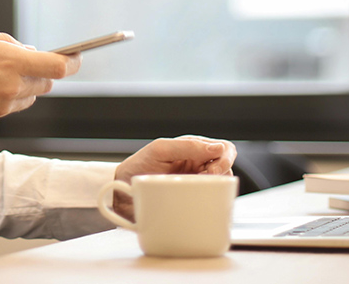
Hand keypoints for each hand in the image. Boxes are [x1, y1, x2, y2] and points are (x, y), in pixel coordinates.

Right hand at [0, 28, 80, 133]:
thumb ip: (5, 42)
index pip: (56, 67)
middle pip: (45, 84)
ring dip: (21, 86)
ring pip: (27, 98)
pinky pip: (6, 108)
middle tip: (23, 61)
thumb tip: (26, 51)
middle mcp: (10, 88)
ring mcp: (0, 109)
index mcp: (10, 63)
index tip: (76, 57)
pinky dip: (2, 98)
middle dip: (40, 72)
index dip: (71, 62)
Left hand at [111, 135, 237, 221]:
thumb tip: (217, 149)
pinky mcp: (193, 201)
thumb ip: (187, 146)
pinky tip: (199, 202)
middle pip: (227, 167)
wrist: (121, 191)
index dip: (224, 158)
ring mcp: (196, 184)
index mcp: (193, 148)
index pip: (224, 148)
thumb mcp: (160, 150)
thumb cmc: (139, 166)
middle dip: (222, 173)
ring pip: (222, 185)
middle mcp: (198, 165)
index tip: (212, 169)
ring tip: (197, 190)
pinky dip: (211, 202)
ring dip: (216, 188)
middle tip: (205, 179)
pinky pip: (211, 202)